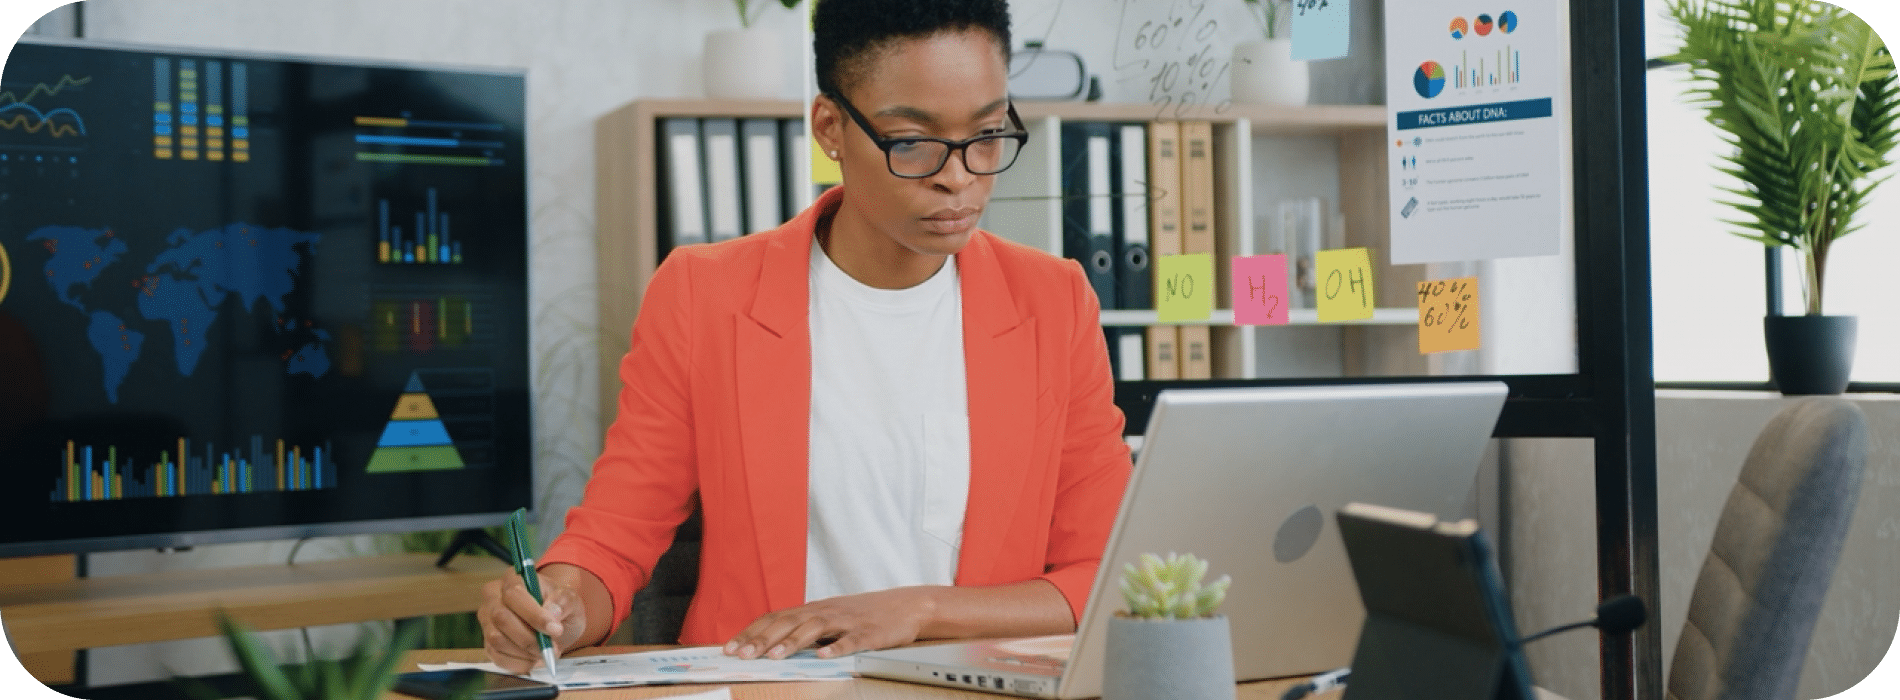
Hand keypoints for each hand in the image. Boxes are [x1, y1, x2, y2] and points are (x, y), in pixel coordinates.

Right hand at [477, 572, 588, 673]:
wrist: (556, 622)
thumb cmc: (559, 606)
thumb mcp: (570, 599)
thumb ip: (563, 601)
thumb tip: (551, 612)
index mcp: (512, 578)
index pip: (514, 594)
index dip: (534, 615)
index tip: (555, 629)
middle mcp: (493, 597)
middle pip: (501, 618)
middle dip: (529, 638)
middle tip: (552, 647)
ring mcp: (487, 620)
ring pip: (496, 640)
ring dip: (524, 652)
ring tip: (545, 653)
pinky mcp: (488, 642)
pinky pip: (496, 656)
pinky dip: (518, 663)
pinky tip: (534, 660)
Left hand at [723, 587, 938, 659]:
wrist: (907, 606)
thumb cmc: (864, 615)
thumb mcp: (829, 618)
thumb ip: (802, 628)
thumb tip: (769, 643)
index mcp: (813, 609)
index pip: (774, 618)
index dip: (751, 632)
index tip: (729, 648)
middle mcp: (826, 611)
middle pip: (788, 622)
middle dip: (762, 639)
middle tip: (741, 655)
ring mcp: (847, 621)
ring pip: (815, 629)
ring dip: (792, 642)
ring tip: (773, 656)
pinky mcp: (869, 633)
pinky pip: (852, 640)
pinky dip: (838, 648)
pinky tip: (825, 656)